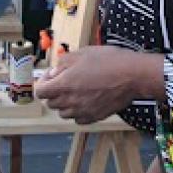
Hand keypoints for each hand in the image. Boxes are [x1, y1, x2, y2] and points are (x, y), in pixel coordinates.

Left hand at [34, 46, 160, 124]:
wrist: (132, 75)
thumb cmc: (109, 61)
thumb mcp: (82, 53)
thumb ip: (63, 63)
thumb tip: (53, 72)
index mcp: (64, 84)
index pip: (40, 92)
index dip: (43, 83)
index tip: (51, 77)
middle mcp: (70, 101)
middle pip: (50, 103)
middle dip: (54, 92)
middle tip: (65, 81)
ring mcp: (82, 111)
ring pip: (63, 113)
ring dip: (65, 104)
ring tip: (77, 92)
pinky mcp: (94, 117)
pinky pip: (78, 119)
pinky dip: (78, 112)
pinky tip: (86, 101)